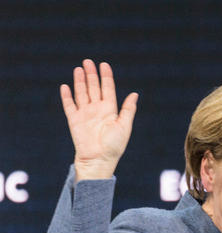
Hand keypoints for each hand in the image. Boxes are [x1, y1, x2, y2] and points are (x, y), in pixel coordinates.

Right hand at [60, 59, 137, 180]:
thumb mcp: (124, 126)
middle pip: (93, 88)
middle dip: (91, 75)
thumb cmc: (114, 146)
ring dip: (80, 81)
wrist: (98, 160)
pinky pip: (69, 105)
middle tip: (88, 61)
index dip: (106, 77)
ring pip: (81, 93)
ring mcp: (85, 114)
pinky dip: (67, 96)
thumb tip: (135, 94)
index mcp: (110, 110)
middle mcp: (97, 110)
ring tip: (79, 69)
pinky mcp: (74, 120)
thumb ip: (128, 110)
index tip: (104, 64)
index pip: (108, 89)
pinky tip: (65, 86)